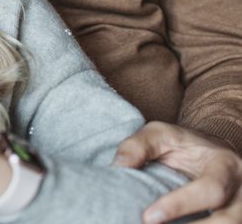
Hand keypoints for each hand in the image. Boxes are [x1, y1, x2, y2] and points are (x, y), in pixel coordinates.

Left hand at [113, 121, 241, 223]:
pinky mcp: (237, 222)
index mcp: (225, 166)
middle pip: (228, 222)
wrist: (216, 152)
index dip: (180, 205)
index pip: (210, 189)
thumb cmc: (185, 144)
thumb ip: (140, 145)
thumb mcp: (162, 134)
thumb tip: (118, 167)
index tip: (148, 218)